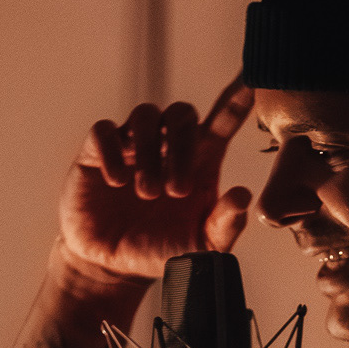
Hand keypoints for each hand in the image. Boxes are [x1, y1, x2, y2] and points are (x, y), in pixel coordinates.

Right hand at [56, 74, 255, 289]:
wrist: (113, 265)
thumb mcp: (202, 247)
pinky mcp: (97, 152)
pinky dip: (111, 151)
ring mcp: (132, 145)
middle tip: (176, 191)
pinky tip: (117, 181)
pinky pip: (104, 130)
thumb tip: (243, 196)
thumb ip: (226, 225)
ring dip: (149, 152)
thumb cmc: (162, 250)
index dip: (236, 99)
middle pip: (182, 113)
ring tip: (146, 193)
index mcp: (199, 161)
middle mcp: (167, 145)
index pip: (222, 120)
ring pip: (145, 116)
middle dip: (182, 145)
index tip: (251, 82)